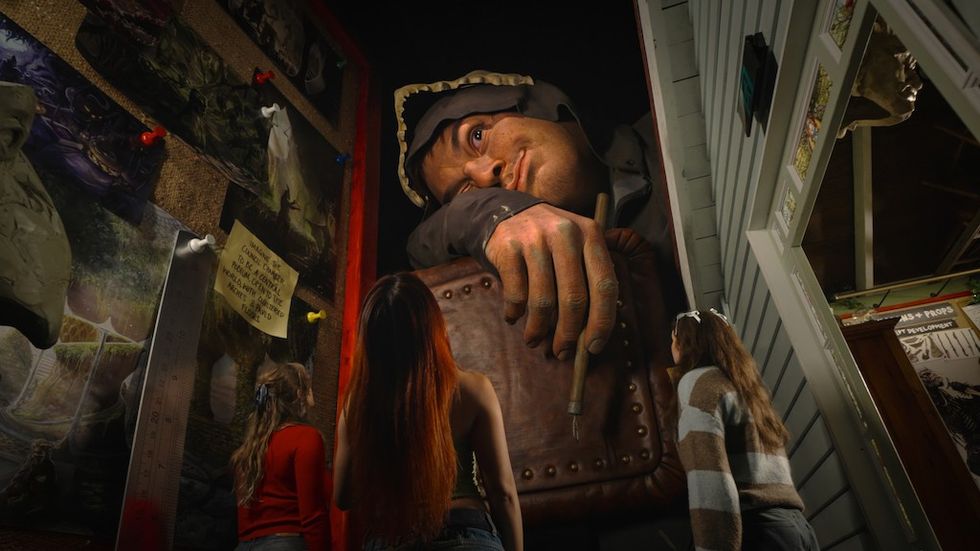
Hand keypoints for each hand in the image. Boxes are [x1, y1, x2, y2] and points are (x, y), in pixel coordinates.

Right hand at [485, 203, 618, 359]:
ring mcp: (536, 240)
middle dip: (568, 334)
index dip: (602, 321)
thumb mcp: (576, 245)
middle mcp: (566, 234)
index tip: (593, 347)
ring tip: (534, 340)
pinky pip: (516, 293)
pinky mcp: (509, 248)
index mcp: (591, 235)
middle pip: (574, 298)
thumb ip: (587, 279)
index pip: (605, 285)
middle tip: (562, 352)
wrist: (507, 211)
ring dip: (538, 329)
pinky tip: (514, 318)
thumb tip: (587, 334)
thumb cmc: (550, 240)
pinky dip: (515, 313)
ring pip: (542, 301)